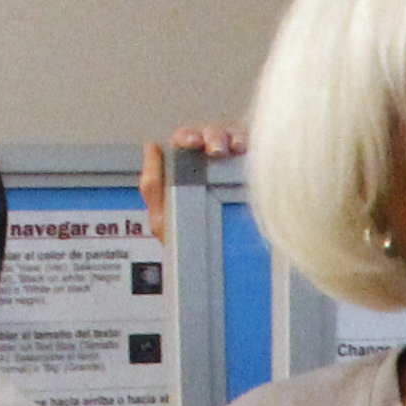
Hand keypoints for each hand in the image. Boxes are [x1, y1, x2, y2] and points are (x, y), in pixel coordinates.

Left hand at [140, 122, 243, 241]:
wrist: (214, 268)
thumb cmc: (188, 246)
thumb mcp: (162, 217)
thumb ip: (152, 184)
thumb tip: (151, 149)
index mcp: (185, 170)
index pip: (185, 142)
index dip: (188, 136)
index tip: (192, 143)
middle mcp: (209, 166)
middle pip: (210, 136)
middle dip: (212, 136)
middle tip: (215, 150)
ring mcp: (232, 171)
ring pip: (233, 141)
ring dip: (232, 139)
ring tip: (231, 150)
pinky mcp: (252, 179)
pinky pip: (253, 157)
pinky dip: (251, 150)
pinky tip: (247, 154)